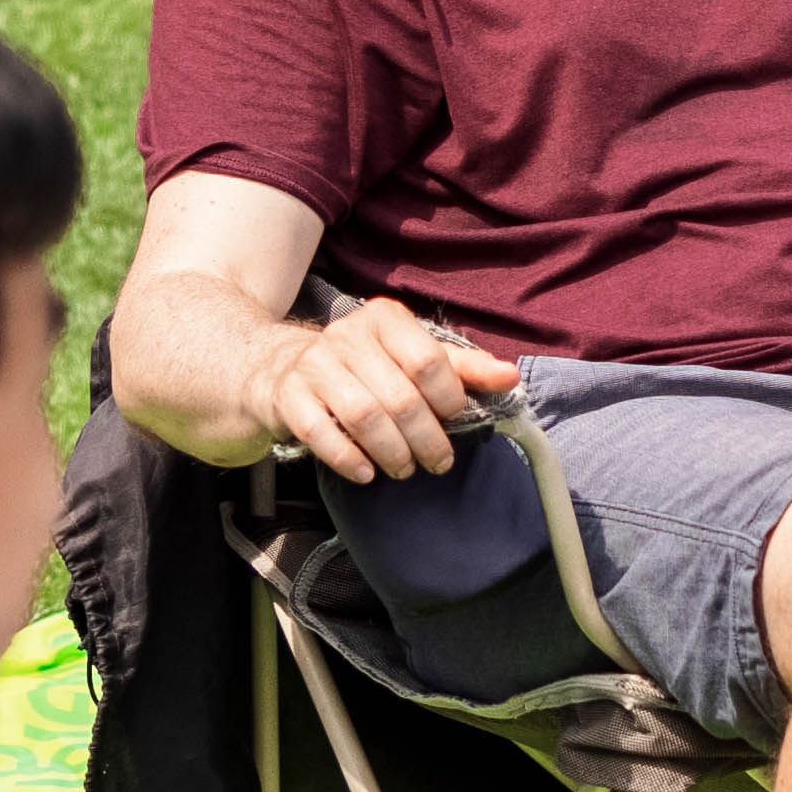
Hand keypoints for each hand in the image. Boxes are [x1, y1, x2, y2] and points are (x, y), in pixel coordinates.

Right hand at [256, 297, 518, 479]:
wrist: (281, 368)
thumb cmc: (364, 366)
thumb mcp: (413, 357)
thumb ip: (463, 368)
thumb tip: (511, 377)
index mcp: (384, 319)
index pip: (428, 360)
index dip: (448, 397)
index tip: (455, 418)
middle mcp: (346, 335)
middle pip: (400, 396)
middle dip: (427, 438)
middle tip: (439, 461)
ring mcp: (313, 364)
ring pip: (363, 416)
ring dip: (392, 452)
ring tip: (405, 469)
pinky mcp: (288, 396)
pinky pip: (320, 432)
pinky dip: (349, 459)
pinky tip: (367, 473)